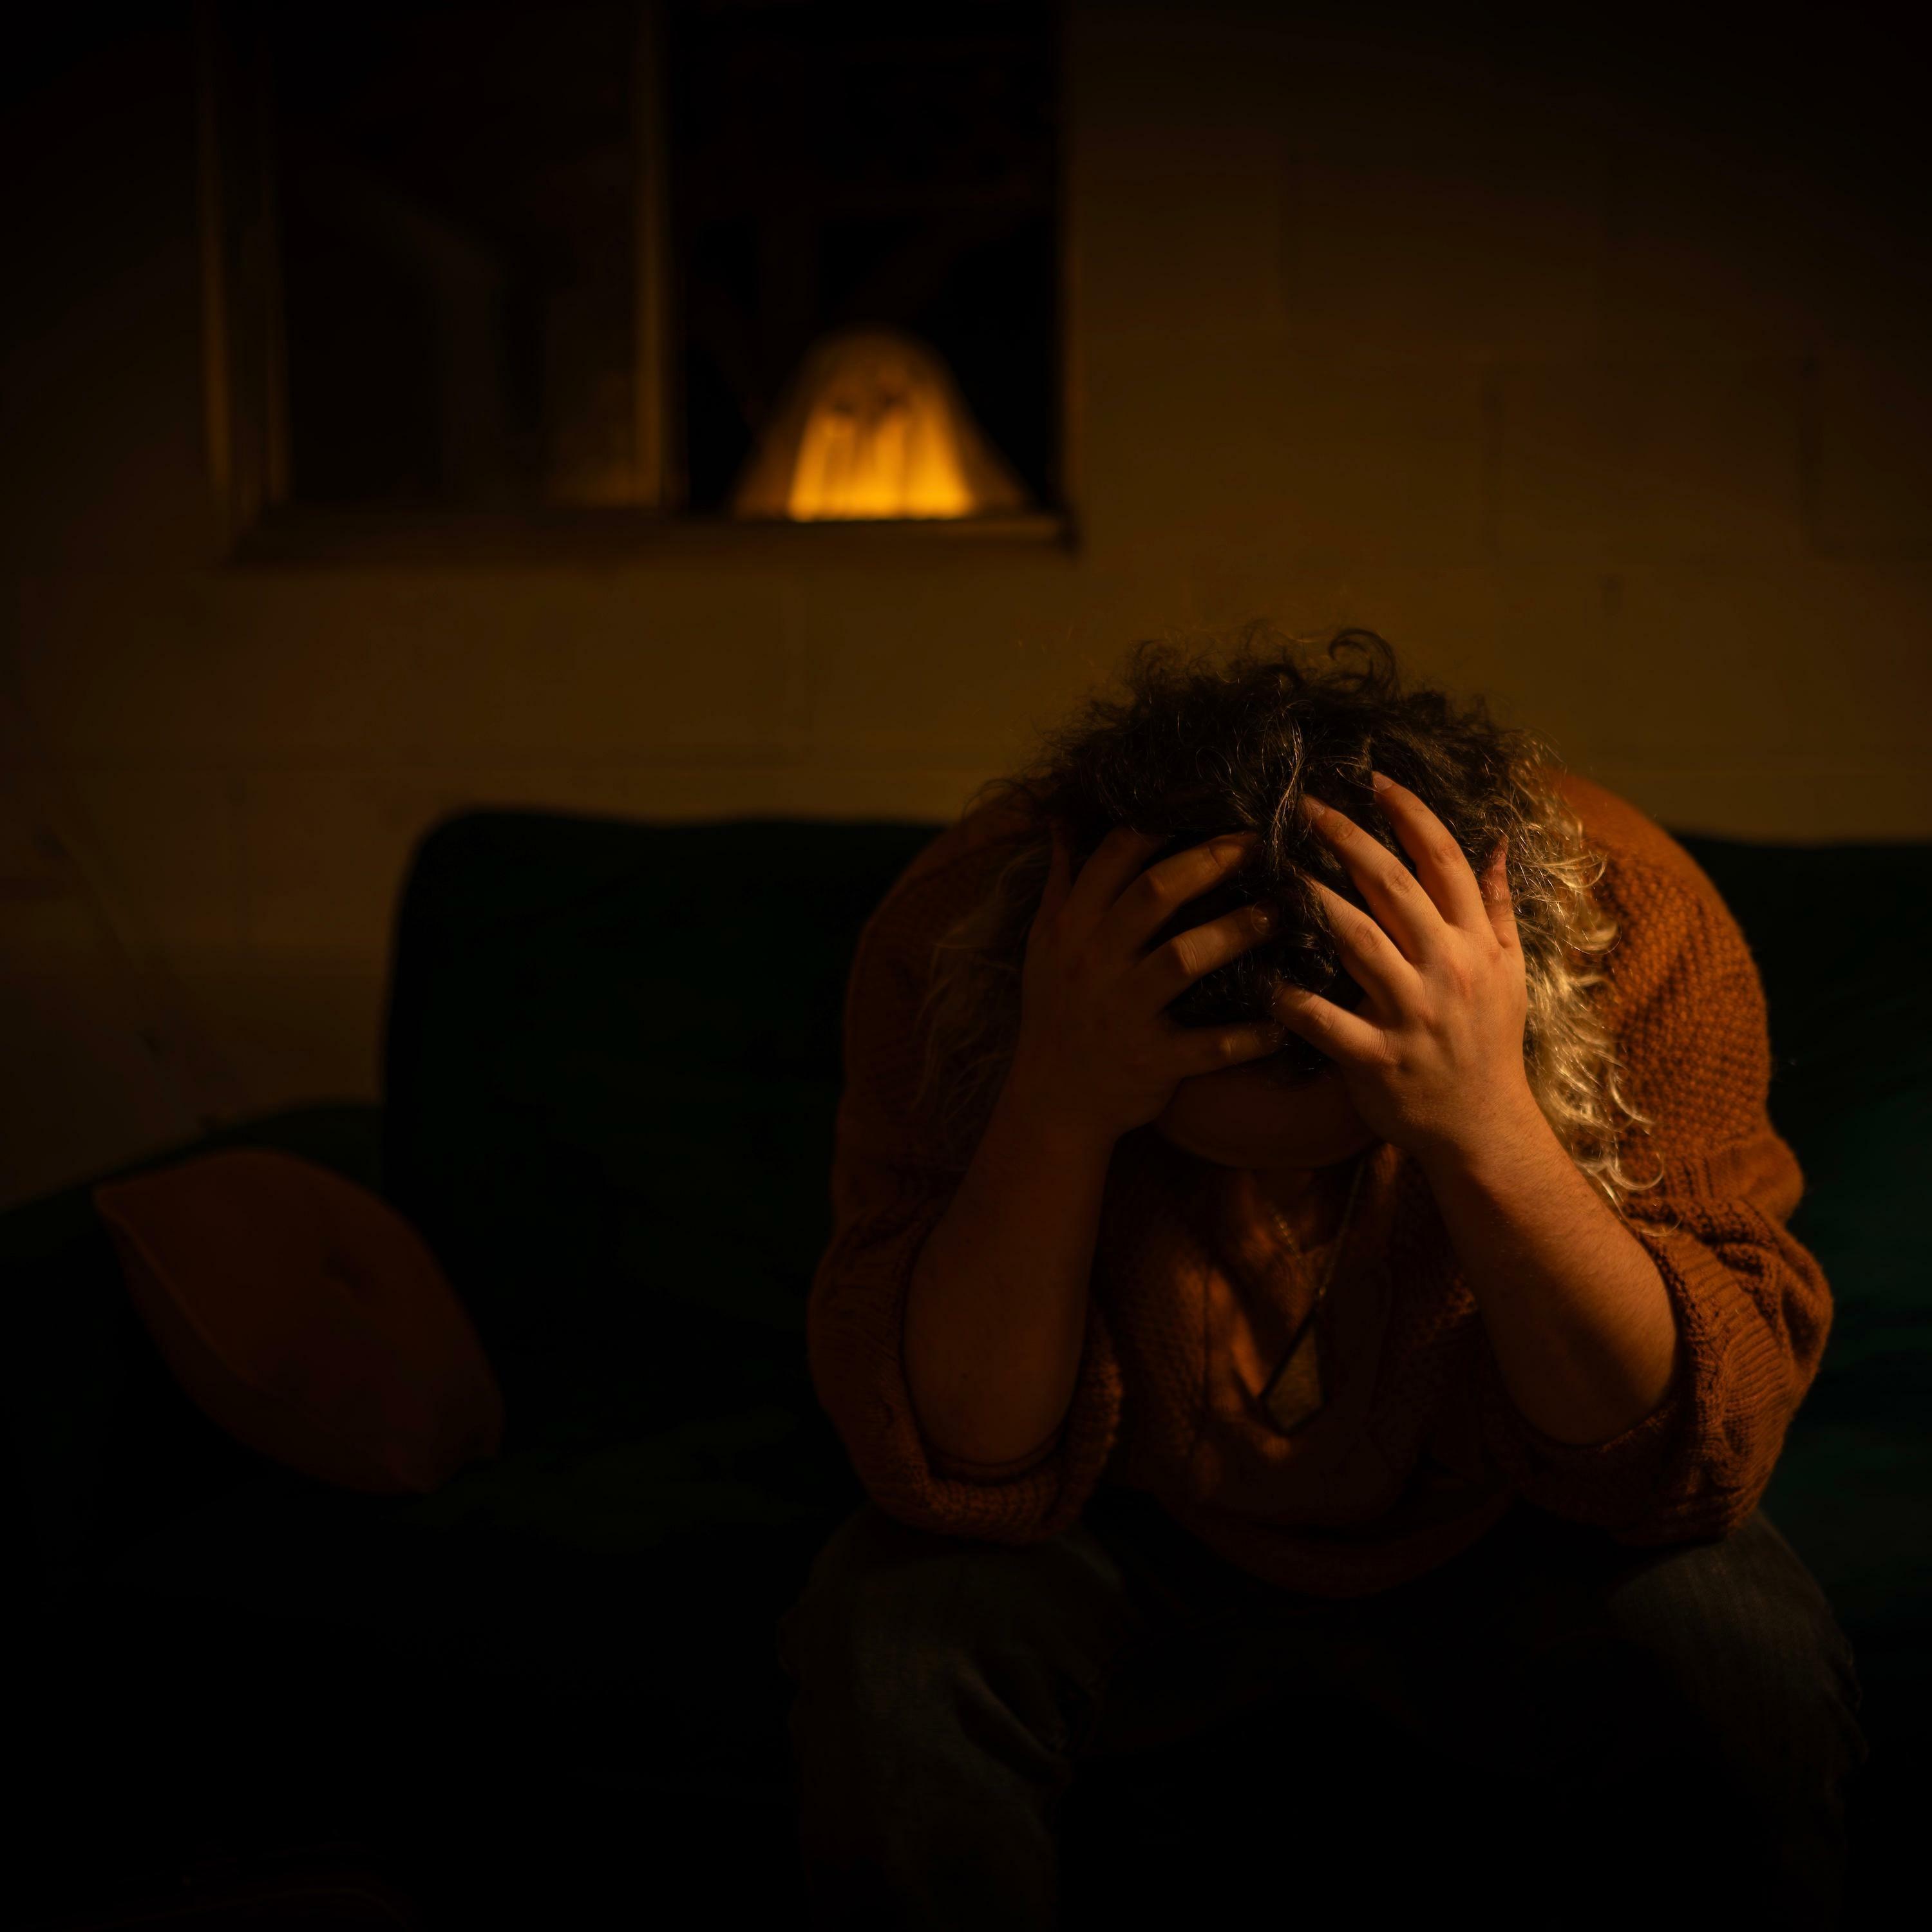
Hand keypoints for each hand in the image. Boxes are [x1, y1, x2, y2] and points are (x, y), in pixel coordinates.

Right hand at [1008, 823, 1286, 1147]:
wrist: (1051, 1102)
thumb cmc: (1056, 1011)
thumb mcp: (1044, 943)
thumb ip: (1062, 882)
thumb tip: (1061, 818)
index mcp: (1072, 927)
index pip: (1113, 857)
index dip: (1160, 822)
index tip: (1206, 801)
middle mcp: (1095, 962)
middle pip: (1154, 895)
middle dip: (1211, 861)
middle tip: (1260, 841)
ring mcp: (1124, 1012)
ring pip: (1183, 959)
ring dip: (1236, 930)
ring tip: (1280, 911)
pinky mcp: (1153, 1061)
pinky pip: (1209, 1044)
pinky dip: (1248, 1033)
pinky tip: (1284, 1018)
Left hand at [1271, 774, 1537, 1166]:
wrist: (1483, 1126)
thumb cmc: (1490, 1042)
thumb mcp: (1509, 971)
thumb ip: (1496, 906)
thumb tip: (1495, 843)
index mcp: (1476, 942)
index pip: (1444, 860)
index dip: (1409, 814)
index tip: (1374, 780)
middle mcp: (1447, 968)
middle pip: (1393, 885)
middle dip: (1348, 838)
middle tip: (1307, 805)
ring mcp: (1411, 1013)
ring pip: (1356, 939)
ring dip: (1313, 898)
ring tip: (1277, 867)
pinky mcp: (1377, 1057)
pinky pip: (1325, 1020)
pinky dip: (1291, 1000)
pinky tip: (1262, 978)